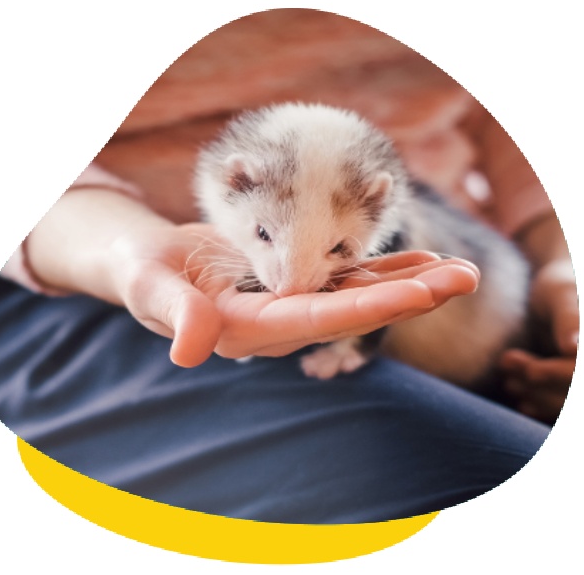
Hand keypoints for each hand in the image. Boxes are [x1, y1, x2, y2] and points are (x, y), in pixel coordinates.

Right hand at [111, 221, 479, 366]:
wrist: (150, 263)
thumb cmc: (144, 272)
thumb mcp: (149, 288)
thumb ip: (174, 313)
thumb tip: (191, 350)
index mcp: (248, 329)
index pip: (316, 319)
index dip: (368, 307)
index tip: (421, 294)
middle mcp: (279, 323)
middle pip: (353, 311)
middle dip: (409, 296)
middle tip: (465, 279)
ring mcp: (290, 304)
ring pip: (358, 295)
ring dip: (409, 282)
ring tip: (460, 270)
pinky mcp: (295, 284)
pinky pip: (346, 277)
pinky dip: (384, 268)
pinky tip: (421, 259)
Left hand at [500, 258, 577, 422]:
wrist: (556, 291)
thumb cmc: (559, 285)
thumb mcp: (561, 294)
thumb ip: (569, 318)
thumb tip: (573, 348)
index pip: (581, 371)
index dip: (560, 375)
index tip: (531, 371)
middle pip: (576, 391)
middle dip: (543, 387)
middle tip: (509, 368)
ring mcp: (579, 373)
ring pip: (569, 402)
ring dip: (538, 396)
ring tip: (509, 382)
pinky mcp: (572, 383)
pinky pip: (563, 405)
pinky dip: (543, 405)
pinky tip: (522, 401)